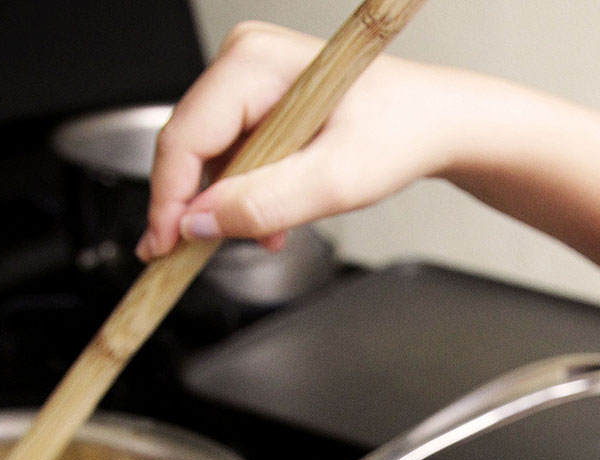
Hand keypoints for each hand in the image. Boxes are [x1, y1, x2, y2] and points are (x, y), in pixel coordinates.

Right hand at [137, 22, 457, 259]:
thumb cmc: (401, 133)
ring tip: (267, 235)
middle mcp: (244, 61)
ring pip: (209, 159)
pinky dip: (245, 196)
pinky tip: (272, 221)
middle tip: (194, 259)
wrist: (435, 124)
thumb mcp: (336, 181)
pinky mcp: (259, 103)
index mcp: (254, 62)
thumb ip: (264, 204)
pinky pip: (232, 157)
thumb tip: (199, 225)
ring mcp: (249, 80)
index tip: (164, 249)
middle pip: (189, 147)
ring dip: (228, 207)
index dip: (168, 200)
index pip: (183, 137)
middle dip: (196, 208)